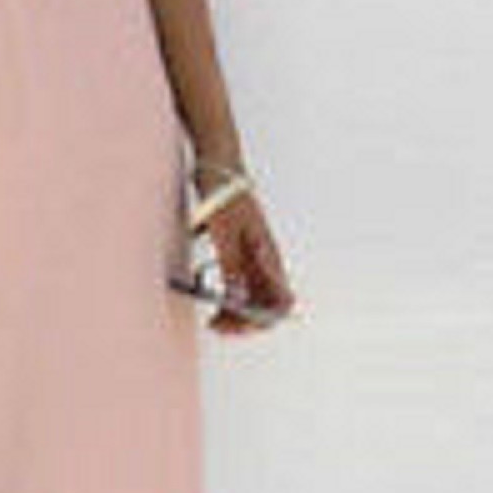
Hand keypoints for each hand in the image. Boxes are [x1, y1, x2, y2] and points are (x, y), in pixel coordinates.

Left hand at [202, 192, 298, 335]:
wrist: (218, 168)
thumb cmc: (224, 196)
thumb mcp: (224, 233)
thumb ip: (232, 266)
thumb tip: (238, 300)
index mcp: (268, 257)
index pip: (282, 303)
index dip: (262, 320)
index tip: (235, 324)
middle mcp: (265, 262)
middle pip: (266, 306)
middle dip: (244, 323)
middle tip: (215, 325)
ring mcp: (254, 259)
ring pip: (252, 299)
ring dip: (235, 314)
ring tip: (211, 320)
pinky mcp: (240, 255)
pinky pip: (240, 287)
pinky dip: (227, 300)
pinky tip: (211, 301)